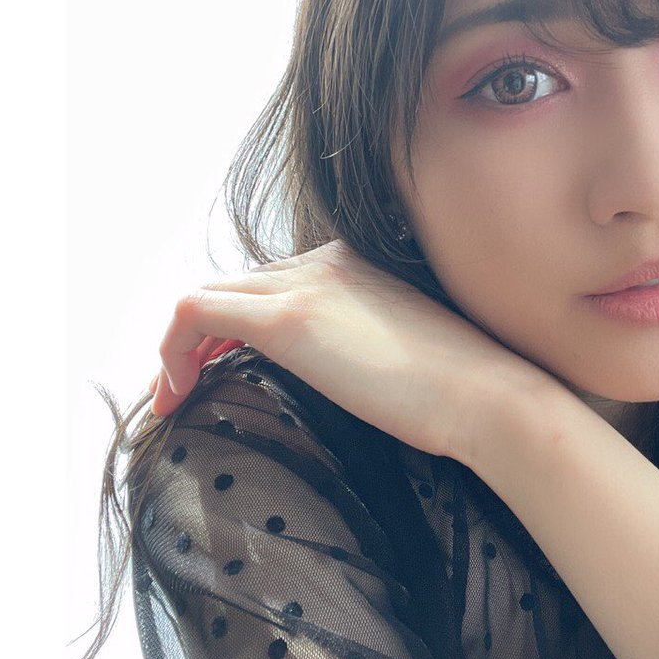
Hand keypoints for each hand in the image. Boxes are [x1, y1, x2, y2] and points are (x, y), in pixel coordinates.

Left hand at [145, 239, 557, 463]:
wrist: (488, 396)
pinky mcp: (287, 319)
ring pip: (207, 296)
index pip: (270, 283)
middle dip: (198, 337)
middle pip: (234, 286)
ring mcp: (305, 285)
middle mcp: (323, 260)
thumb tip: (329, 374)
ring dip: (179, 347)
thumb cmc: (456, 393)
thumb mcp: (395, 353)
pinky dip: (170, 349)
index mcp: (351, 264)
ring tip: (175, 398)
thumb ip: (354, 345)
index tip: (219, 372)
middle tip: (184, 389)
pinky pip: (194, 312)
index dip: (233, 328)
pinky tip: (175, 397)